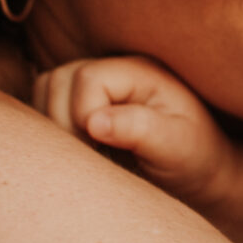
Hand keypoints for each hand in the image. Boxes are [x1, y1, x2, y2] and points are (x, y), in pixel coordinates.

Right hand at [32, 55, 233, 208]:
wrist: (199, 172)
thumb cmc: (194, 158)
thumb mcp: (179, 146)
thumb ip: (139, 129)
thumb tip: (94, 122)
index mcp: (140, 70)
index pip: (86, 79)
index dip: (84, 117)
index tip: (105, 151)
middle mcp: (112, 70)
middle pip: (56, 81)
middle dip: (65, 126)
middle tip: (94, 159)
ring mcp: (94, 85)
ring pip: (44, 92)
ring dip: (55, 129)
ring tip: (90, 156)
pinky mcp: (79, 103)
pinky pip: (43, 108)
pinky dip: (52, 133)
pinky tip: (80, 154)